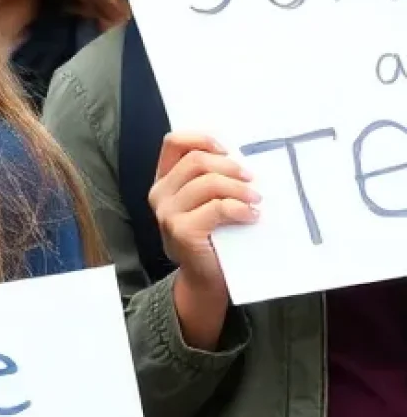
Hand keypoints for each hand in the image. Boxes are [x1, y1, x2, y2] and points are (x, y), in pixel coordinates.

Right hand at [148, 133, 255, 348]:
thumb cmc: (214, 235)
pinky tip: (251, 216)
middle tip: (252, 179)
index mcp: (164, 181)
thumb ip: (211, 179)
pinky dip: (240, 209)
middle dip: (230, 167)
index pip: (173, 143)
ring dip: (239, 189)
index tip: (227, 150)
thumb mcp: (206, 201)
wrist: (207, 277)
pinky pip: (217, 208)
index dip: (202, 139)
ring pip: (208, 182)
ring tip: (256, 200)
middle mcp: (159, 194)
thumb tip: (242, 158)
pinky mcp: (181, 231)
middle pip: (196, 161)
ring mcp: (167, 213)